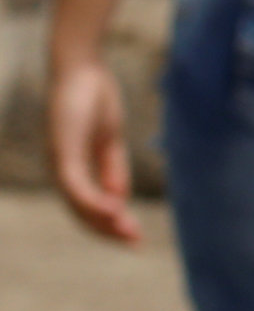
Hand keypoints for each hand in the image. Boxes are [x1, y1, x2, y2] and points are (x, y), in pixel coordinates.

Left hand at [48, 57, 141, 245]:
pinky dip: (94, 201)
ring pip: (78, 204)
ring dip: (104, 221)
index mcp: (72, 167)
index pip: (88, 206)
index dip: (111, 223)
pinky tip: (114, 209)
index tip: (135, 236)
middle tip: (136, 242)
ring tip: (129, 232)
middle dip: (109, 229)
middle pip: (82, 212)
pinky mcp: (62, 151)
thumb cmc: (93, 97)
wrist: (80, 68)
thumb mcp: (108, 139)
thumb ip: (110, 168)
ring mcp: (59, 162)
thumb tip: (117, 198)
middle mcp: (61, 170)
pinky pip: (76, 185)